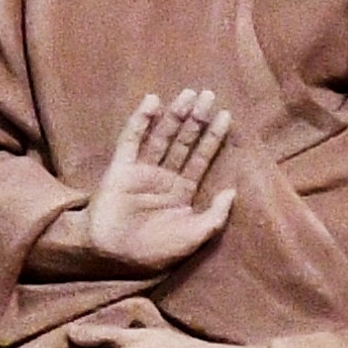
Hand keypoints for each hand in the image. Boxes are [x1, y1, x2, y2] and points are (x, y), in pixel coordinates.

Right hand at [38, 88, 236, 278]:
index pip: (200, 159)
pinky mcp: (121, 167)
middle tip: (209, 94)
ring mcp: (142, 171)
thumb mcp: (195, 235)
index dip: (213, 138)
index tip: (226, 115)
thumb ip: (216, 215)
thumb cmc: (157, 250)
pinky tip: (152, 101)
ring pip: (161, 136)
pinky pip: (131, 139)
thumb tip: (232, 191)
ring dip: (174, 114)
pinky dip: (141, 120)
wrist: (116, 254)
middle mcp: (163, 178)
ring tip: (189, 93)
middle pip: (183, 142)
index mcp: (181, 193)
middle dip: (196, 119)